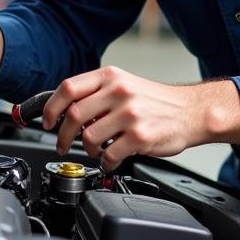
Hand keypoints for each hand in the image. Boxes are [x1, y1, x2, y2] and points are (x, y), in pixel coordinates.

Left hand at [41, 66, 239, 170]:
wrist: (192, 111)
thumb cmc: (156, 101)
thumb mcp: (124, 84)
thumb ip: (97, 92)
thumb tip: (63, 110)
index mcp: (110, 76)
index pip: (68, 88)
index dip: (51, 107)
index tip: (47, 122)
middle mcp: (119, 91)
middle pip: (73, 115)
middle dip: (62, 136)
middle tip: (63, 145)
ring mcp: (129, 114)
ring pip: (88, 137)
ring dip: (86, 150)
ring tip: (95, 152)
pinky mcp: (139, 136)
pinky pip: (109, 155)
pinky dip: (105, 162)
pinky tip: (110, 161)